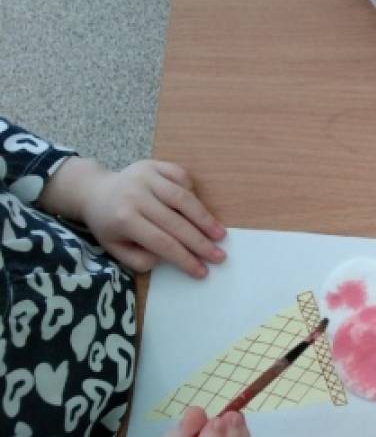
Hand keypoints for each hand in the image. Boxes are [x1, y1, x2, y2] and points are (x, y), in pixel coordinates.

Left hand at [45, 157, 225, 278]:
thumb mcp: (115, 249)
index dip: (185, 259)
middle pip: (177, 222)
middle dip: (201, 242)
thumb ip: (140, 259)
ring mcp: (146, 176)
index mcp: (123, 219)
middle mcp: (135, 195)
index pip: (162, 243)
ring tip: (220, 234)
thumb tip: (167, 257)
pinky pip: (182, 178)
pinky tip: (200, 210)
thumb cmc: (108, 224)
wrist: (94, 191)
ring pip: (183, 199)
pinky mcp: (155, 164)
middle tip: (219, 256)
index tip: (202, 272)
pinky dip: (194, 193)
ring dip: (205, 219)